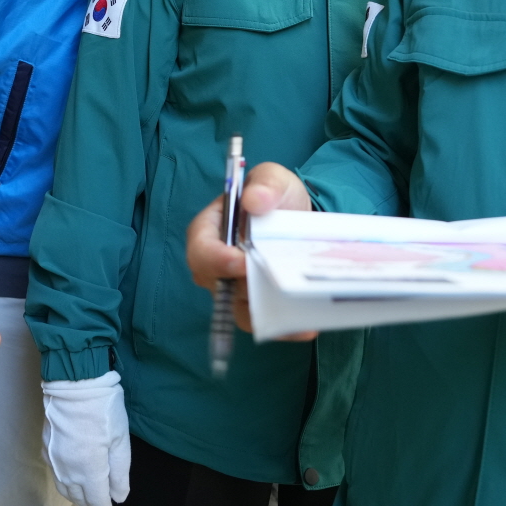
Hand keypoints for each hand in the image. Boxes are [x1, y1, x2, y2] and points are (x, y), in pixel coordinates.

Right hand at [41, 372, 129, 505]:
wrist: (73, 382)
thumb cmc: (103, 408)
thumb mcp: (121, 439)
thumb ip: (120, 471)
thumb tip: (118, 496)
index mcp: (89, 469)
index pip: (98, 503)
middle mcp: (68, 470)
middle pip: (80, 499)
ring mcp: (54, 459)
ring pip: (66, 489)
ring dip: (78, 497)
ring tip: (89, 498)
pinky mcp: (46, 447)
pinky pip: (57, 474)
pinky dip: (67, 483)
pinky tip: (74, 478)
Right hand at [185, 162, 311, 334]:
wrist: (298, 216)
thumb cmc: (275, 194)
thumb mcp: (274, 179)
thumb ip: (265, 184)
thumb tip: (254, 200)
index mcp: (211, 228)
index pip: (201, 248)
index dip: (216, 259)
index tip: (241, 262)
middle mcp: (217, 262)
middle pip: (217, 285)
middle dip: (242, 290)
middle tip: (271, 289)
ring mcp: (235, 285)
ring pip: (240, 308)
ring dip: (264, 314)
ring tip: (295, 319)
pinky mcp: (256, 301)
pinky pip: (262, 319)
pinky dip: (281, 327)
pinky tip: (304, 327)